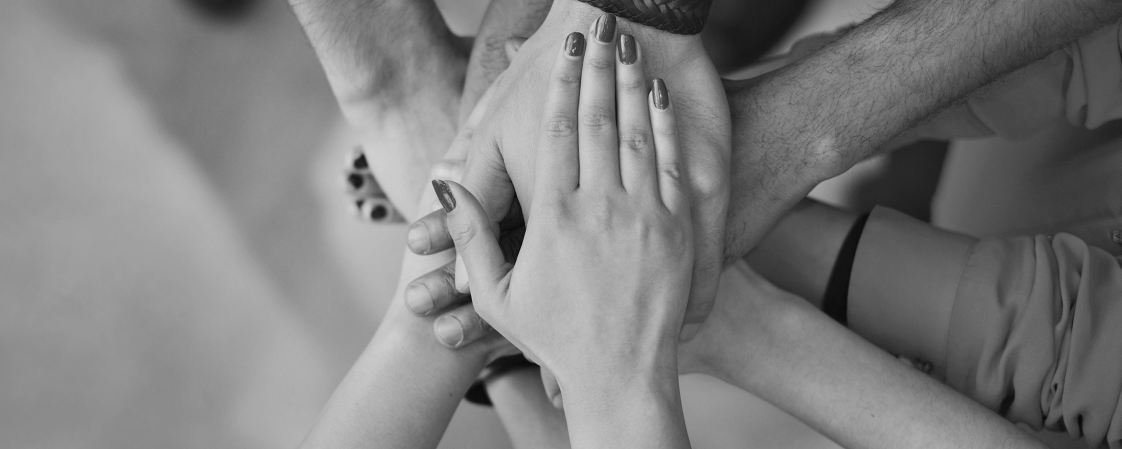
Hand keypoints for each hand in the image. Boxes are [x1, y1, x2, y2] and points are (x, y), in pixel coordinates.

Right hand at [437, 26, 697, 392]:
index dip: (560, 86)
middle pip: (599, 119)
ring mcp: (643, 215)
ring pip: (638, 133)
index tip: (560, 52)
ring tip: (629, 46)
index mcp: (554, 217)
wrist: (622, 377)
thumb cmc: (555, 338)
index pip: (556, 132)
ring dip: (633, 84)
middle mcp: (600, 207)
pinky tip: (660, 97)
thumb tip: (445, 191)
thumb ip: (472, 237)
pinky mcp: (677, 229)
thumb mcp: (498, 294)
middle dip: (599, 68)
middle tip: (598, 27)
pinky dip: (665, 125)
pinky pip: (670, 164)